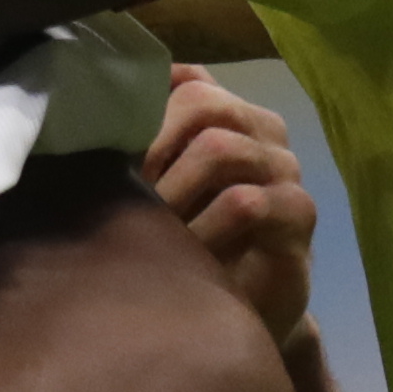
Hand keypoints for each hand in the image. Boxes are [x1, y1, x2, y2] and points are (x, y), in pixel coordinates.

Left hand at [139, 70, 314, 343]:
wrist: (242, 310)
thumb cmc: (195, 244)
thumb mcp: (159, 192)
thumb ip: (143, 147)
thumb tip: (94, 105)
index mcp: (229, 114)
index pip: (187, 82)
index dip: (143, 115)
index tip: (112, 156)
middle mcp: (262, 130)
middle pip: (202, 104)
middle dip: (154, 149)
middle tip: (130, 195)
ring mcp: (284, 167)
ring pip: (221, 148)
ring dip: (174, 191)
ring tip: (152, 228)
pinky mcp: (298, 211)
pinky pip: (246, 202)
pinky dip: (205, 228)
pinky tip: (187, 253)